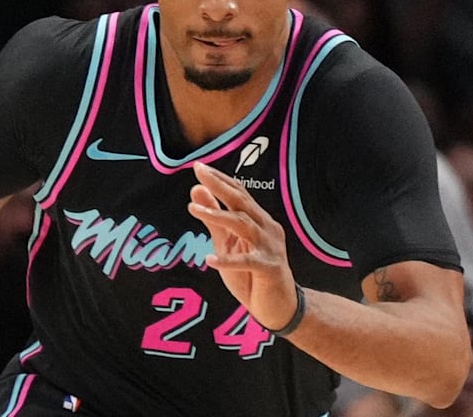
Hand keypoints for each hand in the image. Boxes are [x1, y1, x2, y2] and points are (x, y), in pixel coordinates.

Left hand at [188, 162, 298, 331]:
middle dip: (220, 186)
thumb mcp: (228, 244)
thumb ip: (213, 219)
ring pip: (244, 226)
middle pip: (242, 202)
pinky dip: (229, 261)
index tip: (200, 166)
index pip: (240, 193)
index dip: (220, 179)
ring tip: (193, 209)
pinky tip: (210, 259)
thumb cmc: (252, 275)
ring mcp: (270, 248)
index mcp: (259, 221)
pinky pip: (248, 262)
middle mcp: (267, 229)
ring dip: (218, 216)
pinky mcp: (269, 270)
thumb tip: (196, 190)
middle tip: (200, 172)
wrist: (279, 307)